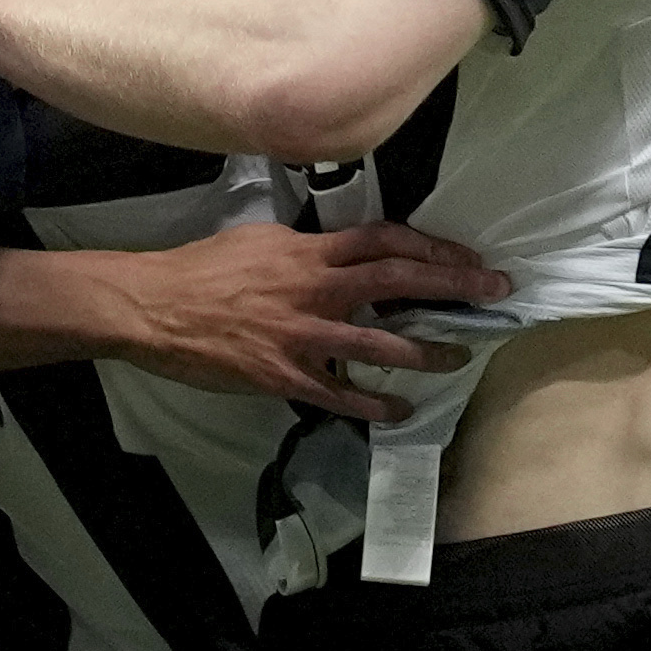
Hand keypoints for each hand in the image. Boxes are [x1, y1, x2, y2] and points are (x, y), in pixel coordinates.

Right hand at [117, 223, 509, 417]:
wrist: (155, 308)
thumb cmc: (202, 270)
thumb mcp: (259, 240)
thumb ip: (305, 248)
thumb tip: (339, 253)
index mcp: (309, 253)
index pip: (384, 240)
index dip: (432, 245)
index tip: (466, 255)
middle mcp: (315, 290)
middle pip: (399, 281)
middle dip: (454, 284)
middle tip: (496, 291)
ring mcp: (303, 336)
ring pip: (382, 343)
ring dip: (428, 351)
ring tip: (459, 357)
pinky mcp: (284, 376)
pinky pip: (340, 394)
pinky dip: (374, 405)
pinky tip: (399, 411)